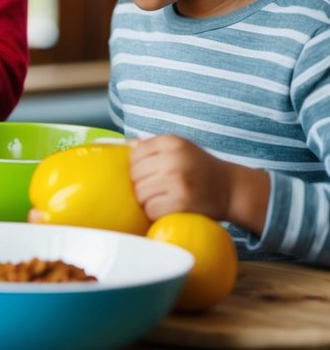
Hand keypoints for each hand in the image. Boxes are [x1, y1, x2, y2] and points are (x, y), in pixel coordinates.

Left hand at [130, 134, 268, 232]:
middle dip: (141, 183)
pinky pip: (151, 209)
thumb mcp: (179, 148)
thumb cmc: (199, 168)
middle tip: (156, 187)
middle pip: (135, 174)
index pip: (135, 153)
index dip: (138, 166)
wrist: (231, 189)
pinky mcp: (181, 202)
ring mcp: (178, 181)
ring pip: (140, 193)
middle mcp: (174, 159)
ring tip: (161, 197)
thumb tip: (123, 146)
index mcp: (171, 141)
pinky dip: (154, 211)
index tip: (149, 172)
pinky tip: (166, 207)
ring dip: (146, 199)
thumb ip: (152, 146)